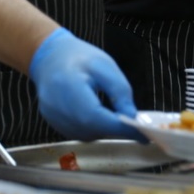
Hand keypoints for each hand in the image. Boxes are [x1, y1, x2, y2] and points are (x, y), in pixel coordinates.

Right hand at [29, 28, 143, 140]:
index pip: (98, 118)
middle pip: (93, 130)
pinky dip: (95, 129)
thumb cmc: (79, 58)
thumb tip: (132, 118)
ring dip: (106, 130)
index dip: (121, 128)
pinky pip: (80, 134)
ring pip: (88, 135)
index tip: (143, 133)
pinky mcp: (54, 124)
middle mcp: (58, 108)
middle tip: (136, 126)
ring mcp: (54, 118)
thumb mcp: (105, 67)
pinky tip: (101, 117)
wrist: (49, 57)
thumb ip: (120, 93)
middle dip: (117, 130)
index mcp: (70, 89)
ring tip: (118, 118)